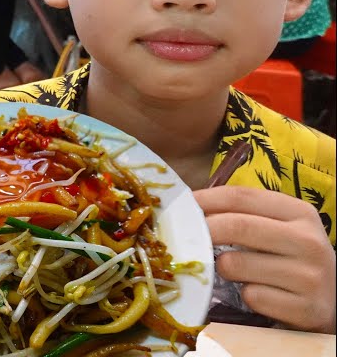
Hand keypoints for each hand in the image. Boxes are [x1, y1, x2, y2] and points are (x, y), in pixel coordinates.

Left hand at [195, 185, 335, 332]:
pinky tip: (260, 293)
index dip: (205, 199)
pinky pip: (250, 296)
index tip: (183, 206)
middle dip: (203, 231)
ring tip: (235, 270)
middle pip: (236, 226)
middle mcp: (308, 242)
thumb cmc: (293, 259)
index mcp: (300, 213)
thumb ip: (243, 215)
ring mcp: (308, 277)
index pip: (242, 196)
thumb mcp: (279, 228)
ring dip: (222, 268)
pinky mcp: (304, 308)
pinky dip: (246, 295)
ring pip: (235, 264)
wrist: (334, 300)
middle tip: (186, 239)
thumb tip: (190, 207)